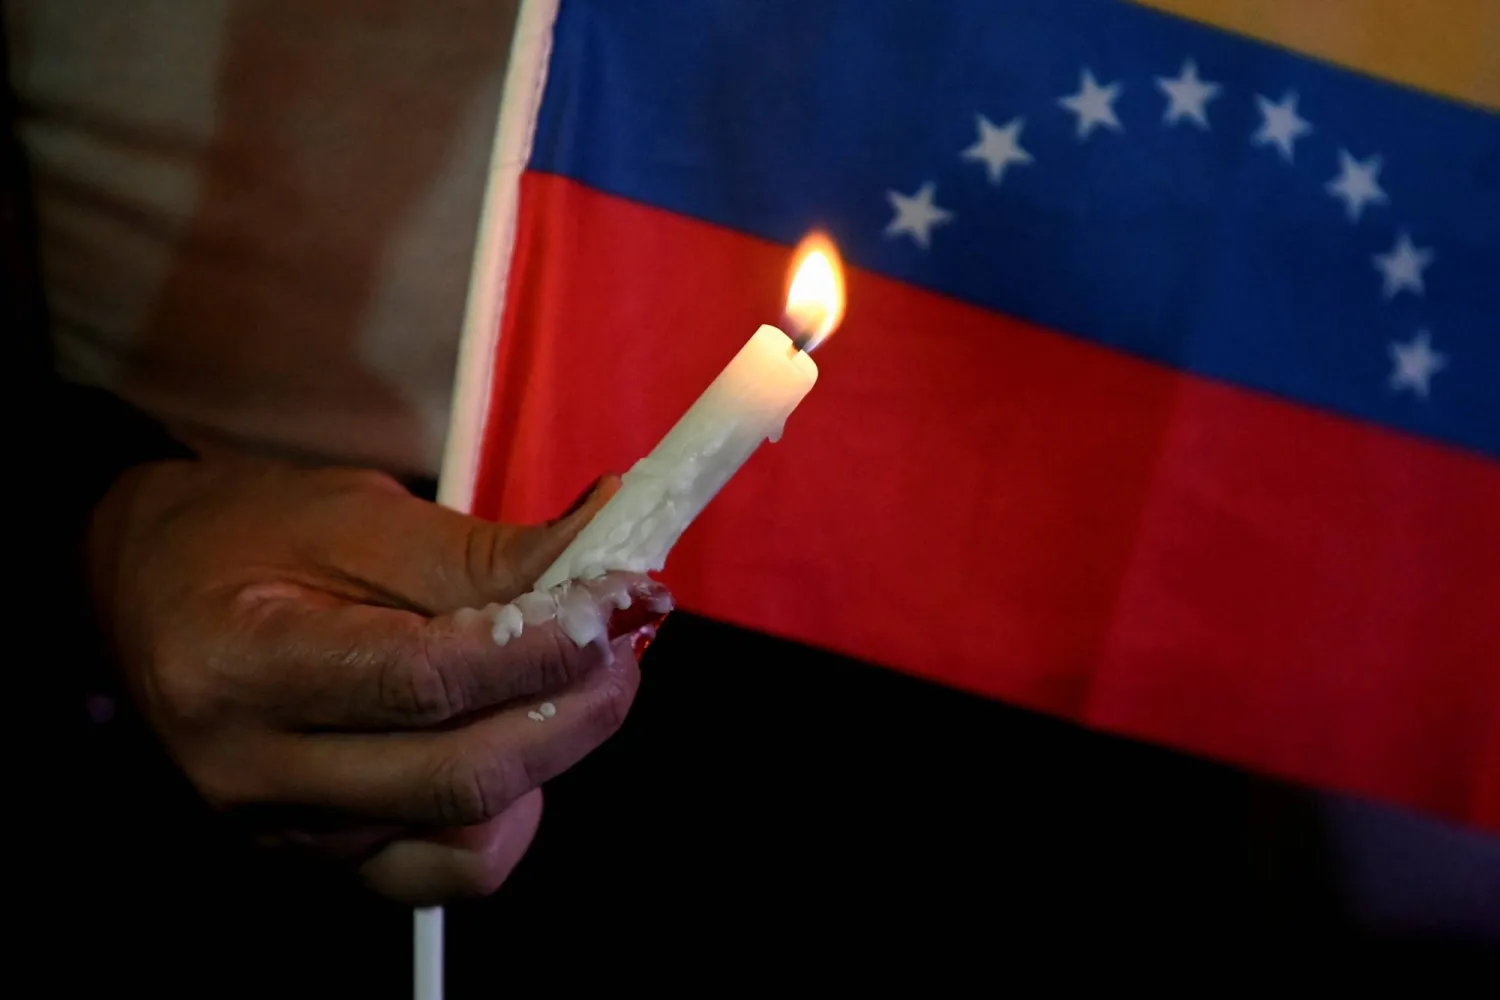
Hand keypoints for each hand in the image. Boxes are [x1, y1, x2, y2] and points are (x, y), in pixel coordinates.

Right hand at [87, 459, 669, 904]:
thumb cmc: (252, 536)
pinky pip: (439, 872)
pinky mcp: (318, 858)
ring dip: (553, 757)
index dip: (545, 645)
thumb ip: (492, 553)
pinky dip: (505, 816)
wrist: (146, 591)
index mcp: (244, 664)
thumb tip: (615, 547)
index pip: (426, 681)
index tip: (623, 596)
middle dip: (577, 710)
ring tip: (576, 680)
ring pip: (463, 837)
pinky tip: (517, 742)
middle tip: (627, 638)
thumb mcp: (363, 517)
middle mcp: (253, 771)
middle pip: (459, 779)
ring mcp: (283, 832)